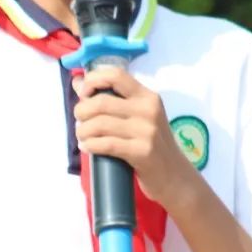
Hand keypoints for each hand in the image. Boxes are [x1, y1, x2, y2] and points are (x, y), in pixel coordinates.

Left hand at [72, 64, 192, 207]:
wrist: (175, 176)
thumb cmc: (151, 144)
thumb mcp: (138, 117)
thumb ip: (111, 99)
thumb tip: (77, 82)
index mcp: (147, 96)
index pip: (116, 75)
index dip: (93, 80)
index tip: (83, 94)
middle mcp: (149, 110)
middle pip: (102, 102)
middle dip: (81, 111)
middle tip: (79, 120)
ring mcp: (147, 131)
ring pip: (100, 124)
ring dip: (83, 130)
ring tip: (82, 136)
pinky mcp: (142, 151)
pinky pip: (107, 144)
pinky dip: (91, 145)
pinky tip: (87, 147)